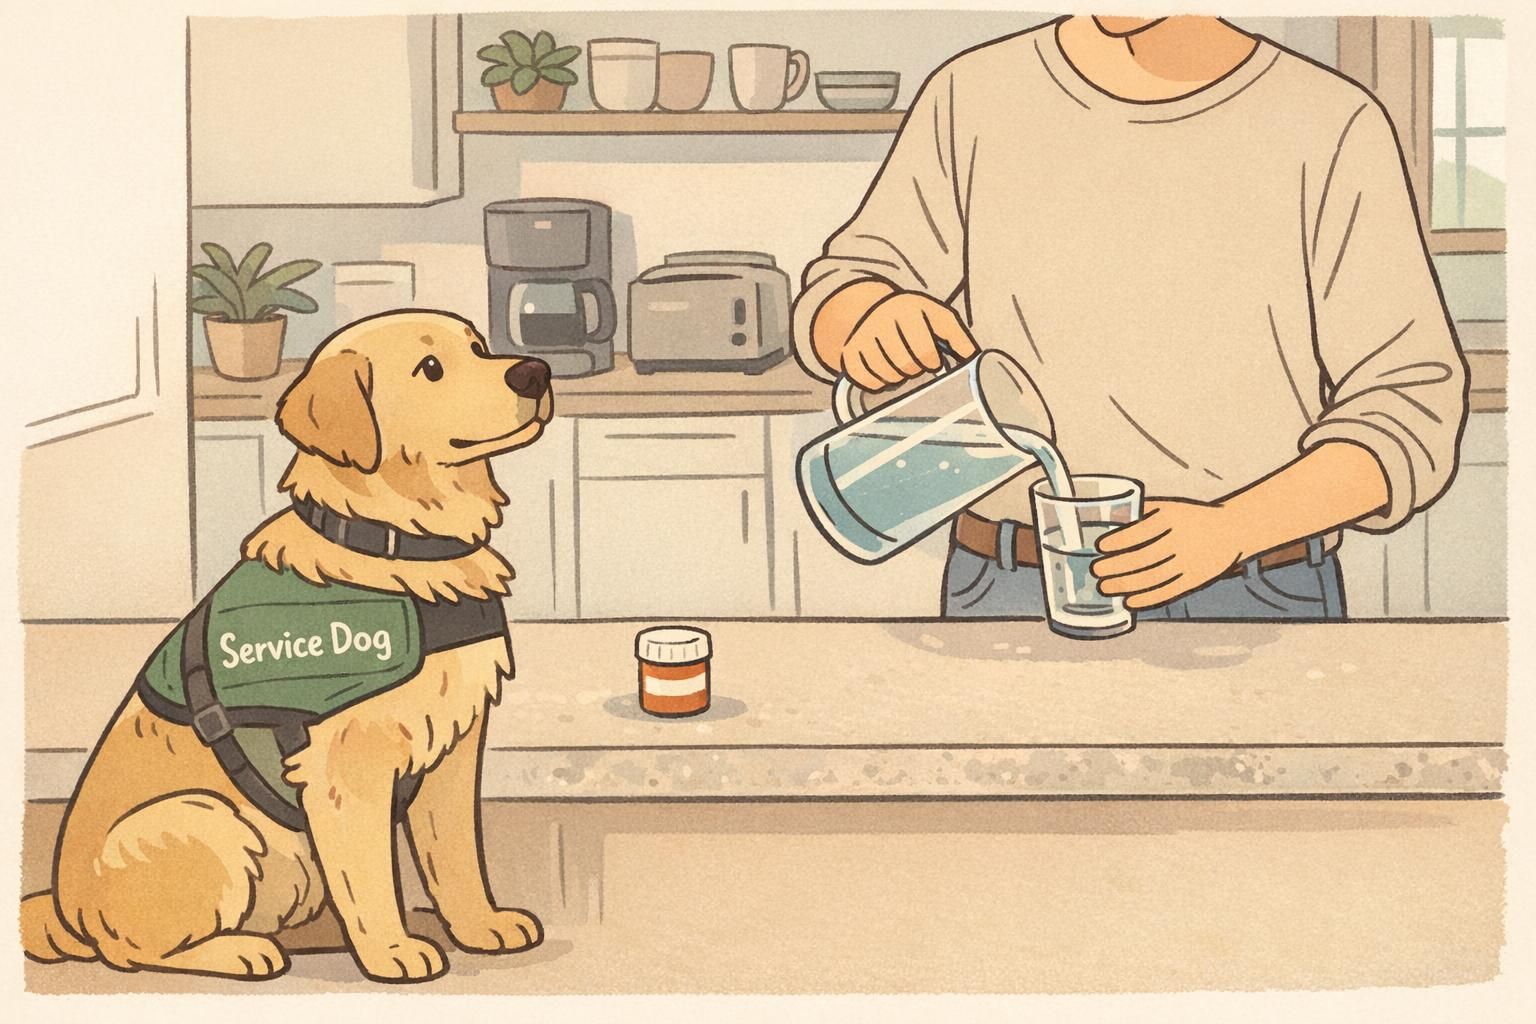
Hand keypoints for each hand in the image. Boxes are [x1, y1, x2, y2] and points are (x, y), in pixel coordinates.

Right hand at [839, 291, 978, 390]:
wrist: (874, 309)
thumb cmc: (915, 318)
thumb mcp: (939, 318)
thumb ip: (958, 337)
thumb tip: (973, 359)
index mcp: (908, 309)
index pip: (924, 351)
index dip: (932, 363)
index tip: (933, 363)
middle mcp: (882, 318)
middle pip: (905, 365)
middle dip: (915, 370)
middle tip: (917, 364)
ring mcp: (863, 335)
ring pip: (887, 375)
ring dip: (899, 378)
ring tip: (902, 367)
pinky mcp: (850, 351)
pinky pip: (867, 381)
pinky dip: (879, 384)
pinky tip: (885, 373)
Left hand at [1090, 499, 1251, 609]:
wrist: (1230, 530)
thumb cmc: (1188, 518)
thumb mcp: (1168, 507)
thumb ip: (1140, 511)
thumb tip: (1103, 518)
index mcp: (1173, 518)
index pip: (1142, 531)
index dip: (1119, 540)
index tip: (1100, 546)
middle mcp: (1182, 540)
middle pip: (1144, 557)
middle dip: (1116, 566)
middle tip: (1096, 570)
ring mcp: (1190, 562)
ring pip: (1153, 577)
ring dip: (1125, 585)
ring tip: (1104, 588)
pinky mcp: (1195, 580)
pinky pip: (1168, 592)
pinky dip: (1146, 599)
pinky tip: (1128, 602)